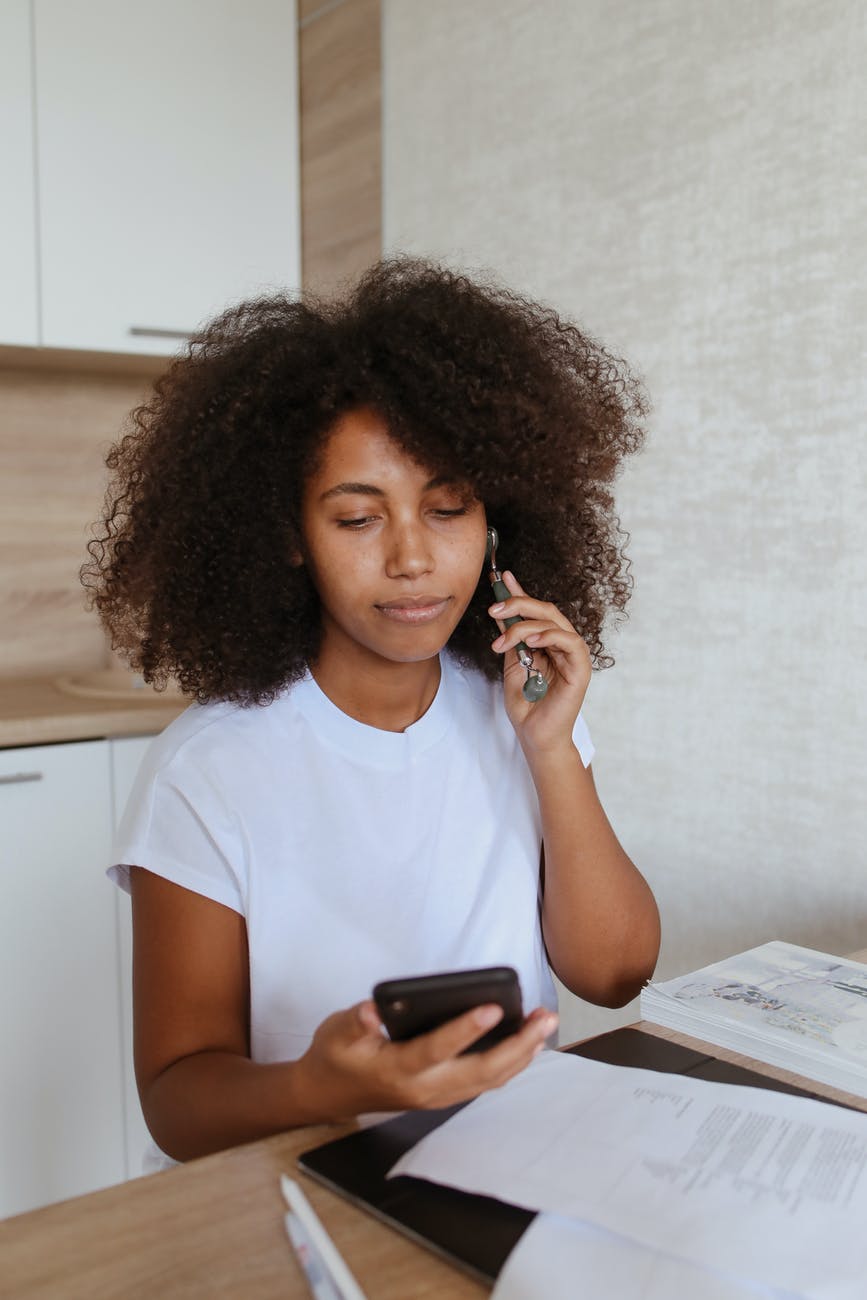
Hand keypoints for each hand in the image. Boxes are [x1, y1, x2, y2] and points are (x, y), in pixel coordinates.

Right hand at [296, 1000, 557, 1120]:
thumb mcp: (334, 1033)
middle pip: (479, 1072)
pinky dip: (510, 1065)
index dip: (465, 1030)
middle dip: (516, 1045)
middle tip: (543, 1018)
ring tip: (544, 1025)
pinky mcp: (443, 1095)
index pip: (437, 1050)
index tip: (492, 1008)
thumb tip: (372, 1010)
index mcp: (396, 1070)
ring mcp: (436, 1096)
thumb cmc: (335, 1057)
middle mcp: (423, 1089)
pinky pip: (484, 1082)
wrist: (328, 1096)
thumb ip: (355, 1022)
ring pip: (489, 1080)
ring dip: (521, 1055)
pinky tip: (527, 1044)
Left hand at [489, 570, 590, 754]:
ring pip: (554, 623)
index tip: (499, 578)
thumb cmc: (526, 704)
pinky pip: (570, 642)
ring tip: (503, 640)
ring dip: (525, 625)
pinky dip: (550, 636)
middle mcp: (562, 644)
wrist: (534, 735)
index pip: (535, 610)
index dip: (519, 592)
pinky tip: (531, 640)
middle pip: (545, 610)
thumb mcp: (512, 661)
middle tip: (494, 609)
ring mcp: (573, 655)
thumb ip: (510, 636)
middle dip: (518, 604)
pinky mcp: (581, 668)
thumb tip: (501, 609)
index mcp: (548, 641)